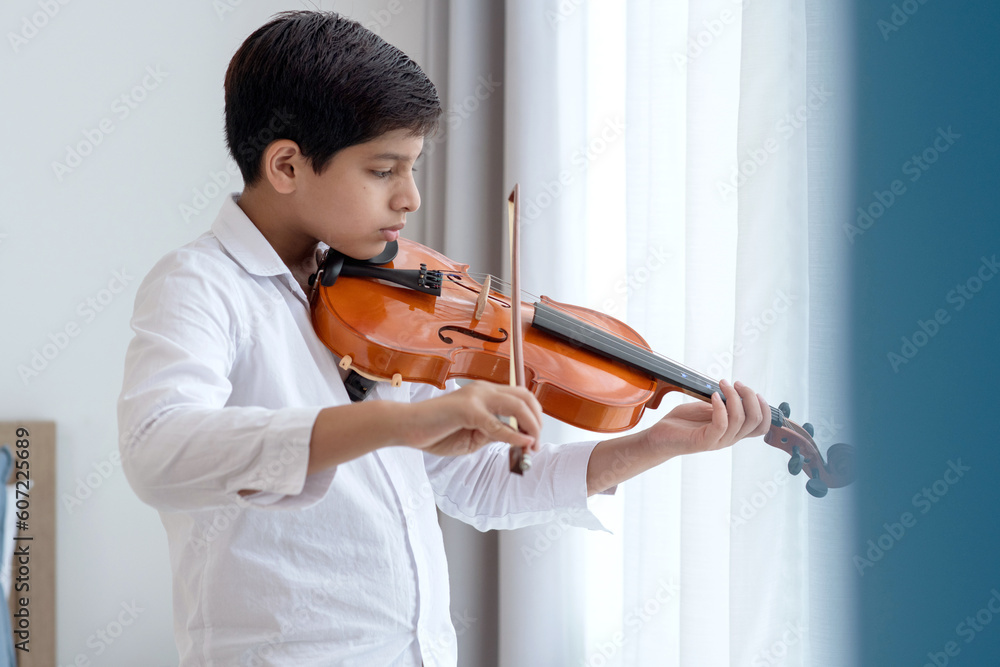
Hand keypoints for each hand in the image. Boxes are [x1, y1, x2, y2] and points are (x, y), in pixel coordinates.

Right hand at [402, 381, 543, 456]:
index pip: (520, 397)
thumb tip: (516, 439)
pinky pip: (498, 424)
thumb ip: (493, 433)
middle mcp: (483, 390)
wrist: (406, 427)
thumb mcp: (473, 436)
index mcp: (485, 393)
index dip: (534, 416)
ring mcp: (476, 397)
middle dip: (538, 421)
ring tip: (531, 446)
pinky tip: (522, 445)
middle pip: (525, 398)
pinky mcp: (467, 410)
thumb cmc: (435, 431)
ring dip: (531, 427)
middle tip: (536, 444)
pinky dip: (514, 436)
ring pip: (517, 406)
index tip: (534, 439)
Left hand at [642, 379, 769, 457]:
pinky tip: (713, 396)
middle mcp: (729, 438)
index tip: (755, 392)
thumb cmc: (683, 422)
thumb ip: (724, 404)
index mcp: (733, 431)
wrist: (659, 437)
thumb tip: (736, 391)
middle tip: (736, 383)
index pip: (761, 426)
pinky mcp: (704, 441)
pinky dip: (720, 406)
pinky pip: (721, 424)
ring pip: (740, 420)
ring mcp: (717, 441)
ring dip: (734, 397)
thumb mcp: (707, 409)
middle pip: (755, 420)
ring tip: (722, 385)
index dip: (765, 409)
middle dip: (750, 396)